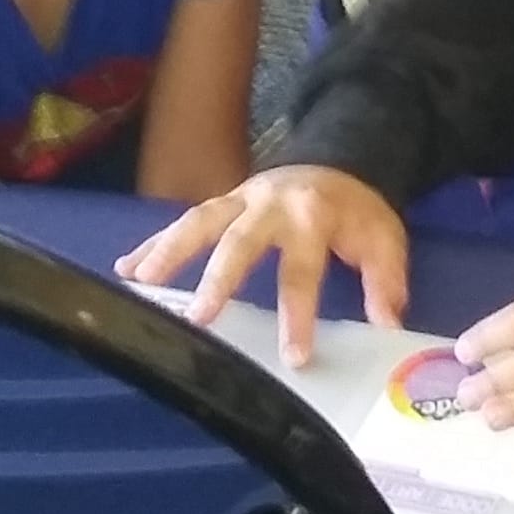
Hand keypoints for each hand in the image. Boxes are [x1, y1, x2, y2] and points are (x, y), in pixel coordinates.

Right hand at [115, 165, 406, 368]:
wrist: (340, 156)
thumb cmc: (357, 210)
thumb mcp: (385, 239)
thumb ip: (385, 281)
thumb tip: (386, 325)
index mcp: (313, 217)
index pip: (302, 271)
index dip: (298, 315)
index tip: (293, 357)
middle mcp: (270, 205)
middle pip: (239, 241)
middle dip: (218, 277)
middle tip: (199, 316)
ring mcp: (241, 199)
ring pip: (200, 221)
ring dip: (168, 251)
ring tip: (141, 282)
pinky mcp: (223, 202)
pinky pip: (184, 220)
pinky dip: (154, 242)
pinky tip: (126, 267)